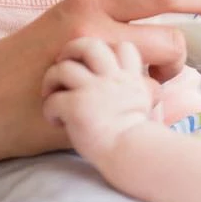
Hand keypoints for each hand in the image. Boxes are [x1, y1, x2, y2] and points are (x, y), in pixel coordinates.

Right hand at [0, 0, 200, 167]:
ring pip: (162, 78)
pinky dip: (137, 110)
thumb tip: (157, 42)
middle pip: (174, 41)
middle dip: (179, 60)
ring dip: (157, 87)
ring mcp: (95, 69)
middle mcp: (96, 29)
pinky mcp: (92, 105)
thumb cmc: (21, 65)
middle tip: (161, 69)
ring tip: (125, 90)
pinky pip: (140, 107)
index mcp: (90, 3)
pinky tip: (110, 110)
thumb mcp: (65, 26)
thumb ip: (110, 27)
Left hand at [42, 38, 151, 162]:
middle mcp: (113, 79)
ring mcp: (94, 91)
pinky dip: (49, 109)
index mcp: (130, 78)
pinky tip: (55, 121)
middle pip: (90, 44)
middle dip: (71, 51)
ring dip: (52, 80)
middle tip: (65, 65)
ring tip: (52, 94)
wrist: (133, 156)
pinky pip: (53, 99)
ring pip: (64, 67)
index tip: (97, 68)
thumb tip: (151, 89)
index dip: (107, 52)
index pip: (123, 47)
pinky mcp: (77, 106)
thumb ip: (144, 92)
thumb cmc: (139, 140)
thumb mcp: (147, 107)